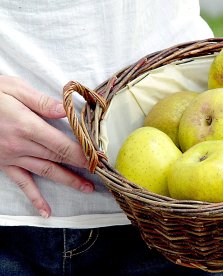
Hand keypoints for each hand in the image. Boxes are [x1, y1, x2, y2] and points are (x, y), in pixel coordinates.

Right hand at [0, 76, 94, 217]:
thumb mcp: (12, 88)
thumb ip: (40, 101)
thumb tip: (64, 110)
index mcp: (27, 125)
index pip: (62, 144)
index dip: (83, 153)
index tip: (100, 158)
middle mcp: (21, 145)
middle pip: (59, 158)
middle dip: (83, 166)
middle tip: (103, 173)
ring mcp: (12, 157)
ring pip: (46, 171)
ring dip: (69, 181)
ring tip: (88, 189)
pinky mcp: (4, 164)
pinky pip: (22, 183)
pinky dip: (35, 199)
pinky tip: (46, 212)